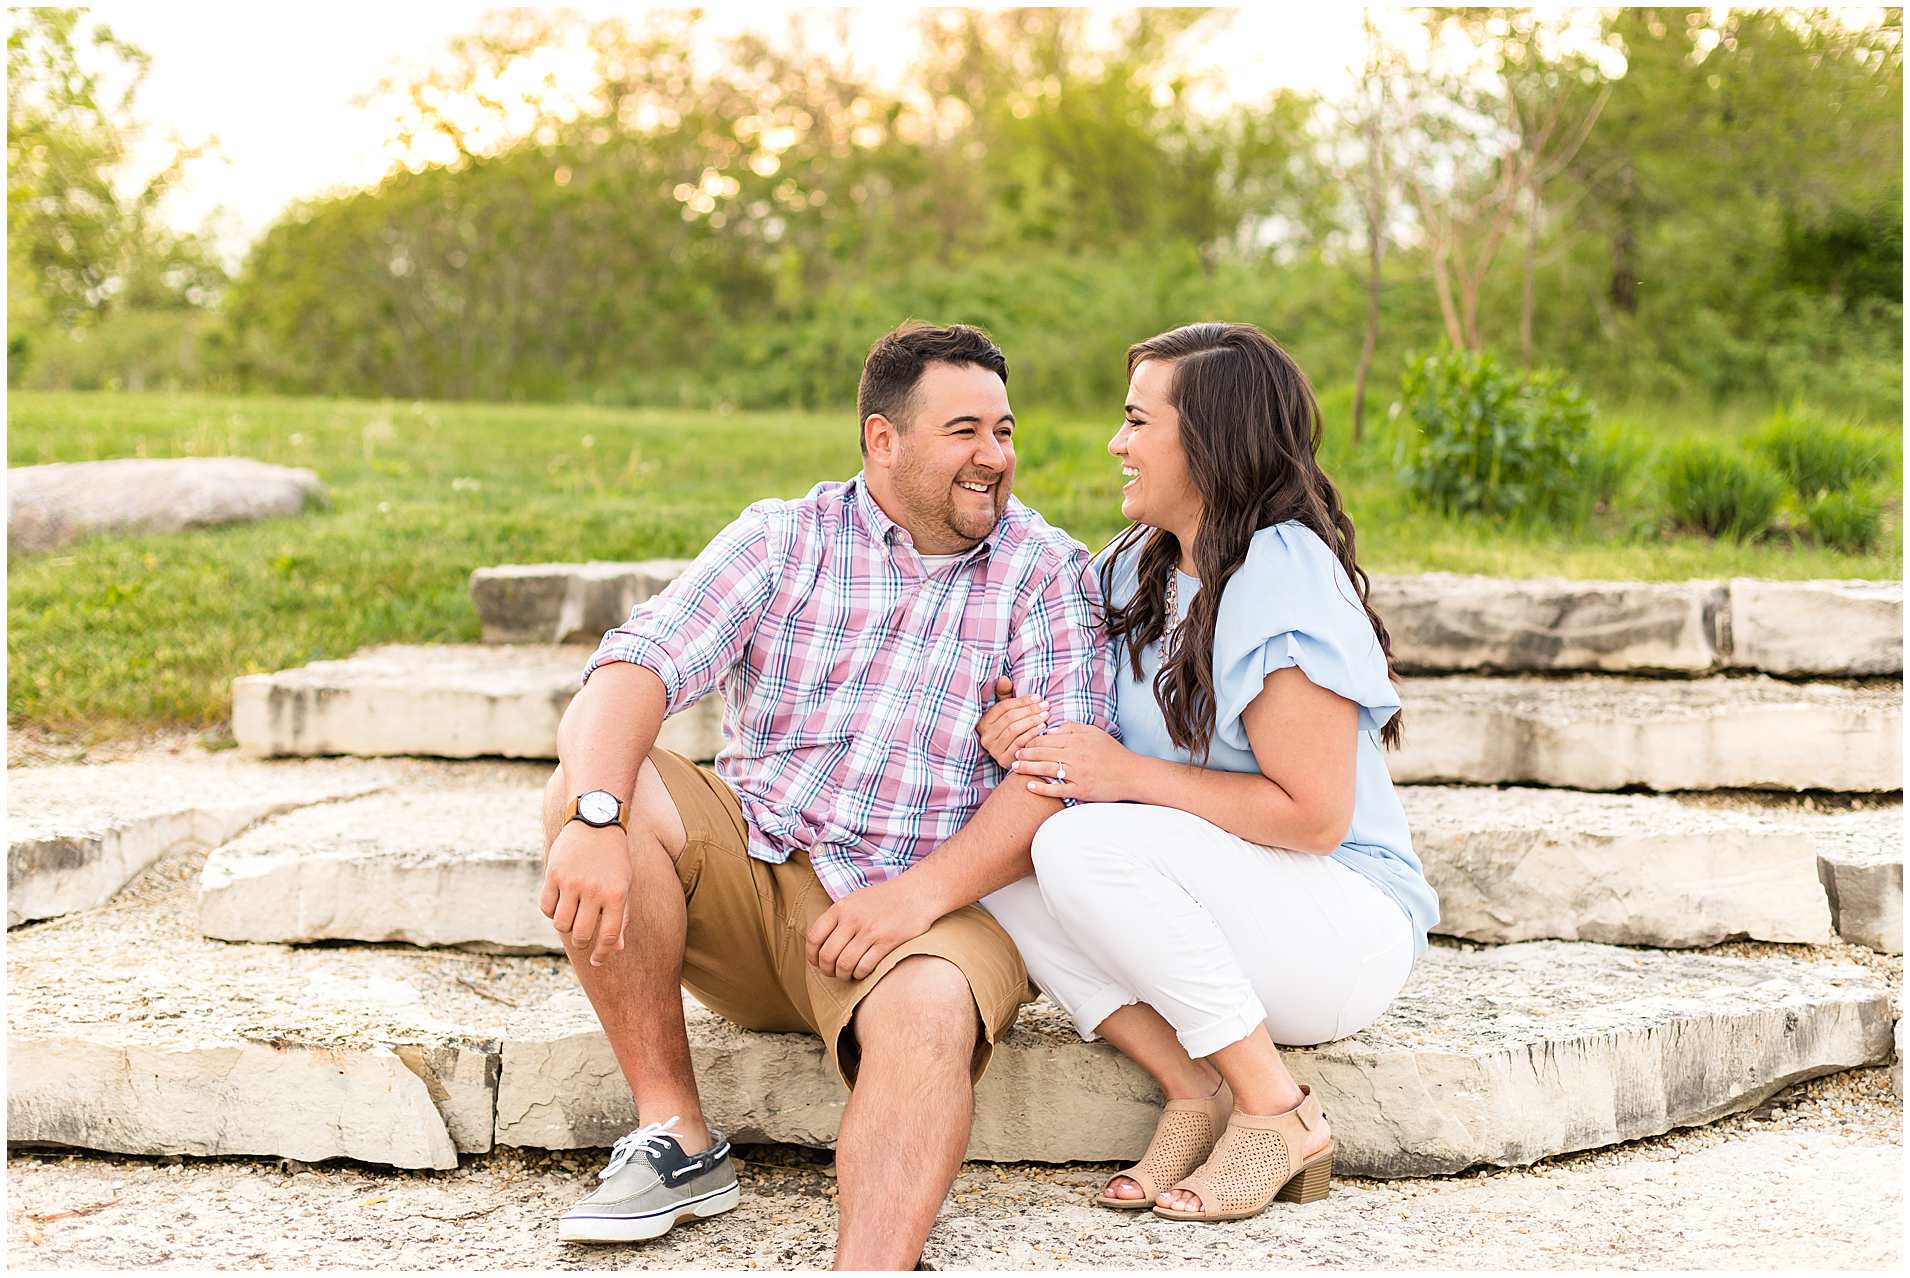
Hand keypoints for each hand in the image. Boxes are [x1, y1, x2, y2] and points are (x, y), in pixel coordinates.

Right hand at [539, 820, 634, 967]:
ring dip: (566, 926)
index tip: (597, 961)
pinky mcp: (553, 874)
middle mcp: (594, 891)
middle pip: (581, 934)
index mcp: (616, 895)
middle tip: (582, 936)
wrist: (596, 821)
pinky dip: (552, 911)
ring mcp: (572, 882)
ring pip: (561, 924)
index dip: (602, 954)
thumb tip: (614, 948)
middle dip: (581, 941)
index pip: (608, 937)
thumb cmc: (614, 858)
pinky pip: (546, 907)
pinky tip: (560, 904)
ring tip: (572, 917)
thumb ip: (620, 916)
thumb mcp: (624, 885)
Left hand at [804, 875, 943, 981]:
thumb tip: (821, 942)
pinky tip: (862, 971)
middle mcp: (852, 919)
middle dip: (827, 970)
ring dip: (843, 975)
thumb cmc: (885, 899)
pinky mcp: (887, 942)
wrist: (917, 893)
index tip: (817, 963)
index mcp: (841, 907)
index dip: (812, 955)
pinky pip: (864, 967)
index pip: (814, 937)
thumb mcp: (855, 899)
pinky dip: (860, 974)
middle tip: (833, 973)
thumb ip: (838, 917)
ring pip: (844, 964)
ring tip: (848, 974)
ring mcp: (870, 931)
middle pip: (828, 955)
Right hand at [977, 675, 1048, 769]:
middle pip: (1009, 718)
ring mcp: (994, 750)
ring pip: (1014, 729)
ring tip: (1046, 715)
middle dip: (1030, 710)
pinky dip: (1032, 733)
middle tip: (1046, 705)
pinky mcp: (1004, 760)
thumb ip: (1004, 695)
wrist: (1019, 759)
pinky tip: (1043, 728)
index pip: (1003, 707)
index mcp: (983, 722)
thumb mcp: (1007, 712)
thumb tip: (1004, 679)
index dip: (1022, 701)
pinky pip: (1020, 743)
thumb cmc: (1013, 730)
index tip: (1038, 697)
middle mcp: (985, 736)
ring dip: (1032, 720)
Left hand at [1010, 721, 1139, 802]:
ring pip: (1046, 769)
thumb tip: (1051, 729)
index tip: (1021, 742)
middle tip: (1013, 754)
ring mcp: (1078, 774)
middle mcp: (1076, 756)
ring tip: (1015, 767)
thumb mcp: (1094, 732)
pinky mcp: (1081, 790)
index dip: (1031, 740)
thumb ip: (1072, 727)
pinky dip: (1042, 788)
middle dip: (1025, 753)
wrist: (1131, 774)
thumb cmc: (1112, 752)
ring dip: (1027, 768)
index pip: (1047, 738)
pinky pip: (1057, 789)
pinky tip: (1029, 786)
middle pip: (1043, 753)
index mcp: (1077, 740)